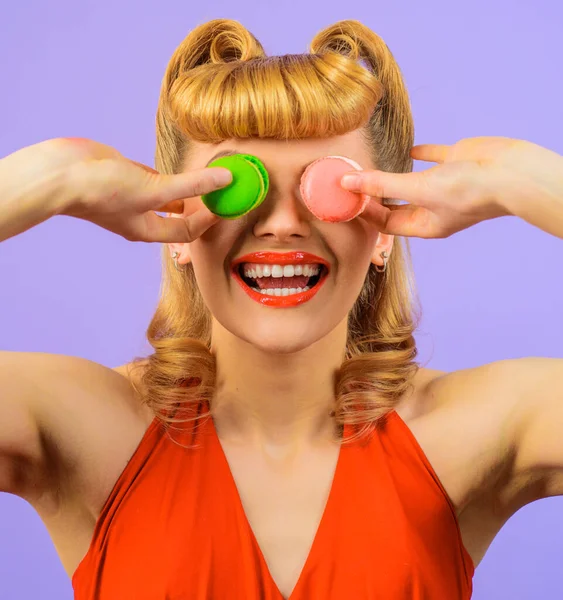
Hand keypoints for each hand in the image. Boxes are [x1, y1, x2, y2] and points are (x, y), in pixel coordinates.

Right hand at [55, 138, 231, 242]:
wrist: (60, 173)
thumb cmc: (103, 190)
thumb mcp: (154, 189)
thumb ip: (191, 185)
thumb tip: (224, 180)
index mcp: (147, 229)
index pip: (188, 231)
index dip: (209, 220)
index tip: (228, 204)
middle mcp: (141, 215)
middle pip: (179, 216)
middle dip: (200, 206)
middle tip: (222, 192)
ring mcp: (132, 195)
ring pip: (167, 195)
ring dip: (186, 188)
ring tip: (208, 179)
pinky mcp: (124, 175)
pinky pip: (152, 177)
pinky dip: (168, 174)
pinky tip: (180, 167)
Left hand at [342, 136, 560, 238]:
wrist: (511, 171)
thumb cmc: (468, 190)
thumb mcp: (419, 189)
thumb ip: (383, 184)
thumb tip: (348, 182)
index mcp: (426, 225)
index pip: (387, 222)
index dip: (366, 211)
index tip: (346, 198)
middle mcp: (434, 208)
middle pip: (396, 204)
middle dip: (374, 196)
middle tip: (350, 185)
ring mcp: (445, 185)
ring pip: (411, 182)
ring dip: (392, 176)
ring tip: (369, 169)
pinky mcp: (455, 162)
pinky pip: (433, 159)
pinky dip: (419, 155)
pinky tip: (408, 150)